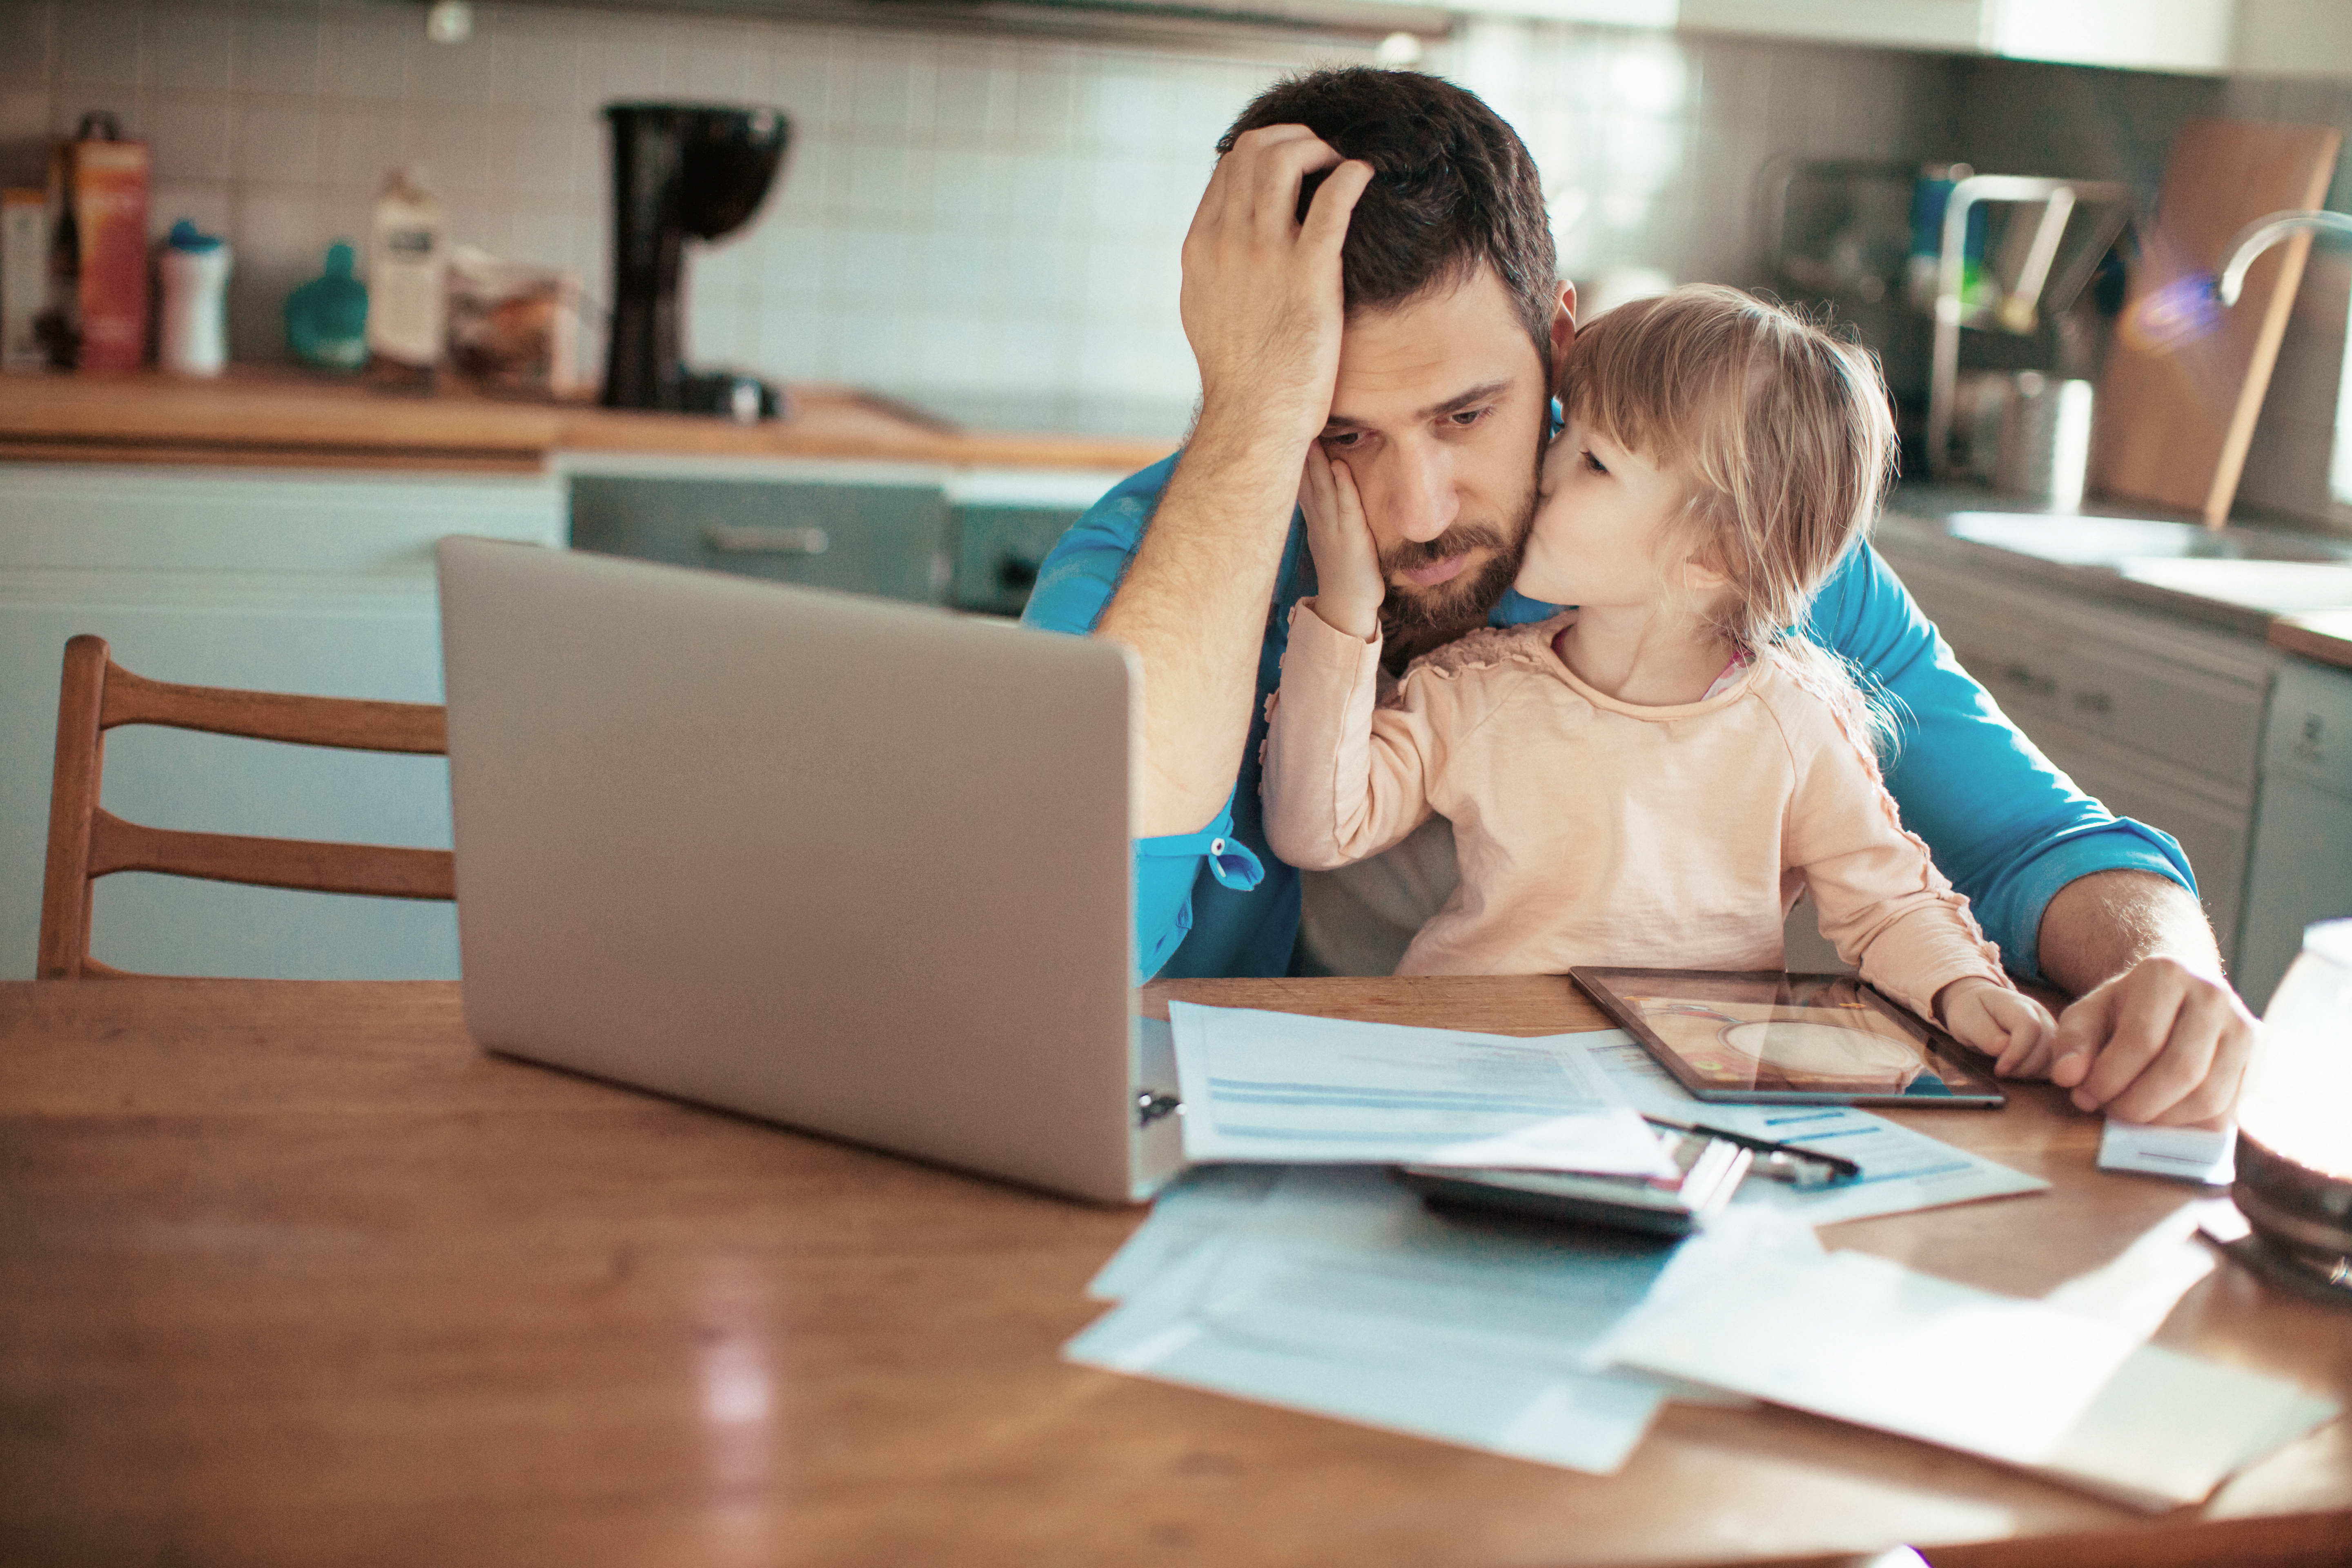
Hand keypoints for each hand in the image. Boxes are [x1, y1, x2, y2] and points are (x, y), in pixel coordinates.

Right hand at [1179, 126, 1372, 449]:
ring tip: (1341, 166)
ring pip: (1286, 159)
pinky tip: (1365, 177)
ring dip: (1319, 148)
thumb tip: (1223, 236)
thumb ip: (1212, 264)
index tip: (1293, 165)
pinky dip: (1351, 177)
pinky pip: (1333, 200)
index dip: (1265, 150)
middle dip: (1294, 138)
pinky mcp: (1309, 273)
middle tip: (1322, 157)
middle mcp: (1227, 240)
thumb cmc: (1237, 372)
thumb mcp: (1204, 307)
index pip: (1228, 166)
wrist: (1253, 416)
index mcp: (1201, 245)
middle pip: (1255, 149)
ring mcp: (1266, 254)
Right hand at [1298, 446, 1383, 639]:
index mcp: (1313, 519)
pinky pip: (1346, 508)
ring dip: (1316, 462)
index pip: (1299, 482)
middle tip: (1287, 421)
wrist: (1347, 607)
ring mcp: (1334, 530)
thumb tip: (1315, 488)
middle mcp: (1319, 521)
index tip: (1281, 431)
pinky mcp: (1353, 539)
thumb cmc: (1341, 571)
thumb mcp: (1325, 537)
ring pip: (1322, 489)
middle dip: (1297, 451)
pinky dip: (1343, 486)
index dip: (1292, 457)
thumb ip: (1321, 511)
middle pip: (1305, 481)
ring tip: (1310, 435)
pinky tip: (1339, 466)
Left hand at [1935, 978, 2057, 1072]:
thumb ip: (1983, 1033)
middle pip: (2046, 1045)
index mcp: (2016, 1003)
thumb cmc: (1970, 1013)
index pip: (2030, 1027)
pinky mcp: (2052, 1042)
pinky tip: (2020, 1070)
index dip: (2018, 1052)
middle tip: (2001, 1071)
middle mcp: (2039, 1014)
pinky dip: (2038, 1073)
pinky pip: (2054, 1063)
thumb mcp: (1965, 1020)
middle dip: (2024, 1066)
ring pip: (2054, 1056)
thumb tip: (2003, 1048)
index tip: (2000, 1069)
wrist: (1978, 1006)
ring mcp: (2049, 1027)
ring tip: (2009, 1069)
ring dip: (2032, 1071)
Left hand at [2046, 956, 2257, 1123]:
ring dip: (2164, 1119)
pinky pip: (2228, 1108)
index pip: (2141, 1039)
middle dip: (2137, 1104)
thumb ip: (2072, 1042)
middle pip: (2180, 1070)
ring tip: (2132, 1114)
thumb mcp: (2088, 1014)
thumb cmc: (2126, 1009)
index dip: (2109, 1078)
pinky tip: (2161, 1116)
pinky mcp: (2257, 1059)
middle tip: (2109, 1111)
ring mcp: (2243, 1026)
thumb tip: (2067, 1077)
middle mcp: (2214, 995)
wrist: (2176, 996)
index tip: (2084, 1096)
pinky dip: (2191, 1123)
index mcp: (2167, 973)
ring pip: (2208, 1095)